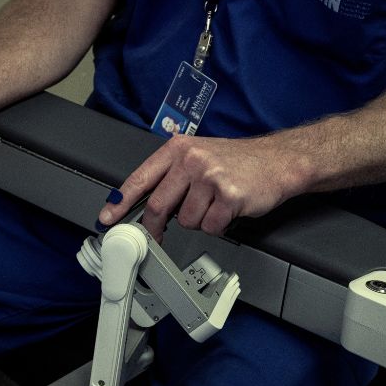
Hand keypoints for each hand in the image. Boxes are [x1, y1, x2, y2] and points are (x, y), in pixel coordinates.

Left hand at [97, 133, 304, 241]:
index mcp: (178, 149)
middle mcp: (192, 159)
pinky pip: (210, 226)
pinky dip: (218, 225)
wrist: (278, 161)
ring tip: (214, 205)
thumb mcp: (198, 155)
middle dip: (155, 227)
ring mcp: (210, 177)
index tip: (107, 218)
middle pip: (157, 205)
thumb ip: (171, 176)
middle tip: (158, 236)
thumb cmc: (238, 161)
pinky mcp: (228, 196)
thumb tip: (144, 204)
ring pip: (186, 221)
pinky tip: (228, 210)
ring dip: (199, 221)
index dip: (120, 202)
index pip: (140, 178)